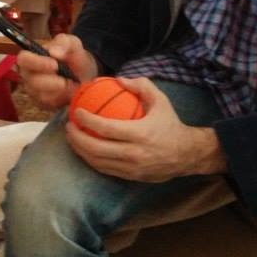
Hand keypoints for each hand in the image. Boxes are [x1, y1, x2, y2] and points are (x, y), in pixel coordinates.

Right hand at [17, 33, 97, 109]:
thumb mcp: (72, 44)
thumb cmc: (73, 57)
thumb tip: (52, 51)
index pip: (23, 59)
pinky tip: (69, 92)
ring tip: (71, 84)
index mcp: (32, 57)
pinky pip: (48, 104)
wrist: (85, 75)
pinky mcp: (42, 103)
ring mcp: (34, 90)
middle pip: (31, 81)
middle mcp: (29, 74)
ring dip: (59, 91)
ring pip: (41, 94)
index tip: (55, 64)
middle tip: (65, 80)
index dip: (37, 62)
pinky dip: (61, 98)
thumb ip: (63, 43)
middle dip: (50, 82)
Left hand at [66, 76, 226, 180]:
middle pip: (96, 148)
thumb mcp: (160, 100)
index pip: (106, 128)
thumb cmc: (170, 124)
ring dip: (80, 150)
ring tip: (72, 137)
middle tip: (68, 125)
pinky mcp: (130, 177)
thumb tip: (118, 79)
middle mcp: (134, 154)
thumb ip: (141, 85)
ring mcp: (131, 168)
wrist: (187, 154)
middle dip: (76, 137)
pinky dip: (91, 160)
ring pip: (97, 162)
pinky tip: (84, 149)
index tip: (76, 111)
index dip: (87, 120)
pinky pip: (105, 169)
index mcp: (140, 134)